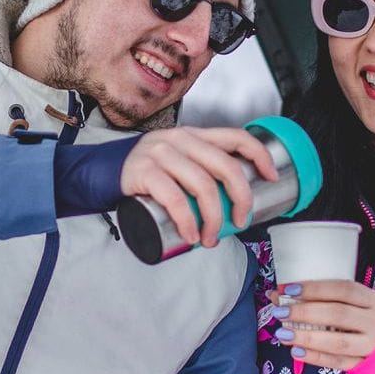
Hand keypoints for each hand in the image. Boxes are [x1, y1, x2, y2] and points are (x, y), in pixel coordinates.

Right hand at [119, 127, 279, 248]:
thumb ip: (202, 170)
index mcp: (195, 136)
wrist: (103, 172)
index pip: (236, 137)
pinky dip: (186, 221)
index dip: (260, 155)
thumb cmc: (148, 174)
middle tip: (241, 221)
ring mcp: (161, 154)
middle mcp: (181, 139)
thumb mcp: (179, 162)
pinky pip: (173, 198)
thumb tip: (236, 203)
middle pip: (226, 166)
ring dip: (213, 218)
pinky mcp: (144, 172)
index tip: (271, 177)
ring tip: (211, 237)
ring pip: (203, 185)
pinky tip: (191, 235)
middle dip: (241, 198)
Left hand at [270, 279, 374, 371]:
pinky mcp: (361, 363)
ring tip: (282, 334)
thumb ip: (317, 297)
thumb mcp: (347, 301)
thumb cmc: (358, 314)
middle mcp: (374, 321)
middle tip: (281, 312)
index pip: (344, 289)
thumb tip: (277, 294)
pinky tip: (296, 351)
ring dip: (307, 338)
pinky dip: (314, 357)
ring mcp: (369, 344)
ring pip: (338, 341)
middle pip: (339, 315)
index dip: (315, 289)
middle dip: (306, 313)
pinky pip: (336, 362)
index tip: (289, 289)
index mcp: (371, 299)